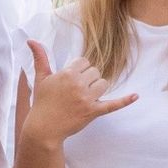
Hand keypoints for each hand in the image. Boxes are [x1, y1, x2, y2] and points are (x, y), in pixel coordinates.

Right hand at [20, 41, 137, 146]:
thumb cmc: (42, 103)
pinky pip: (113, 104)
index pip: (84, 61)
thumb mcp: (41, 78)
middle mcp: (78, 85)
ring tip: (85, 96)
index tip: (72, 78)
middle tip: (76, 90)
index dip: (79, 69)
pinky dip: (125, 101)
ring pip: (103, 84)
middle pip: (95, 71)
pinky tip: (136, 96)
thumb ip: (40, 57)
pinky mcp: (94, 112)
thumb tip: (31, 40)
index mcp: (67, 74)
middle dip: (88, 78)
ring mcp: (87, 99)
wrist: (44, 128)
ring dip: (97, 88)